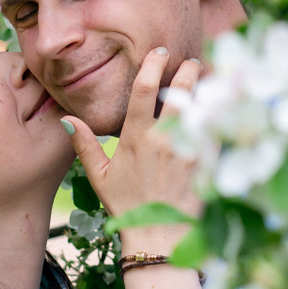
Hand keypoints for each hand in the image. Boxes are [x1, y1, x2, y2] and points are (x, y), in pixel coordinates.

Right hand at [63, 47, 202, 255]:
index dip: (153, 63)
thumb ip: (84, 145)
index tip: (160, 52)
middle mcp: (164, 139)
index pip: (144, 87)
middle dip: (188, 70)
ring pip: (202, 107)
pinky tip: (220, 109)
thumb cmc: (128, 205)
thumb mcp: (99, 176)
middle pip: (180, 90)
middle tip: (191, 62)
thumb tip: (67, 118)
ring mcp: (188, 149)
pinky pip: (217, 130)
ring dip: (206, 90)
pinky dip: (218, 116)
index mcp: (136, 137)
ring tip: (208, 81)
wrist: (160, 236)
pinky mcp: (207, 161)